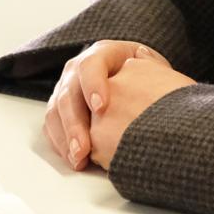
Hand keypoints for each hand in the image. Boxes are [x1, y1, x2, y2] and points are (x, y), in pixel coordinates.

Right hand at [44, 41, 186, 170]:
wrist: (132, 77)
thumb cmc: (146, 74)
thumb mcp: (152, 66)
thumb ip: (153, 72)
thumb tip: (161, 79)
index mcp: (102, 54)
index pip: (91, 65)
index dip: (93, 85)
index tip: (101, 108)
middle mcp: (77, 69)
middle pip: (69, 93)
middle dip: (75, 123)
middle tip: (84, 148)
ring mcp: (66, 88)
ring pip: (56, 111)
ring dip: (65, 137)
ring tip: (78, 159)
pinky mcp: (59, 109)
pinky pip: (52, 125)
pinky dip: (60, 144)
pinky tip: (72, 159)